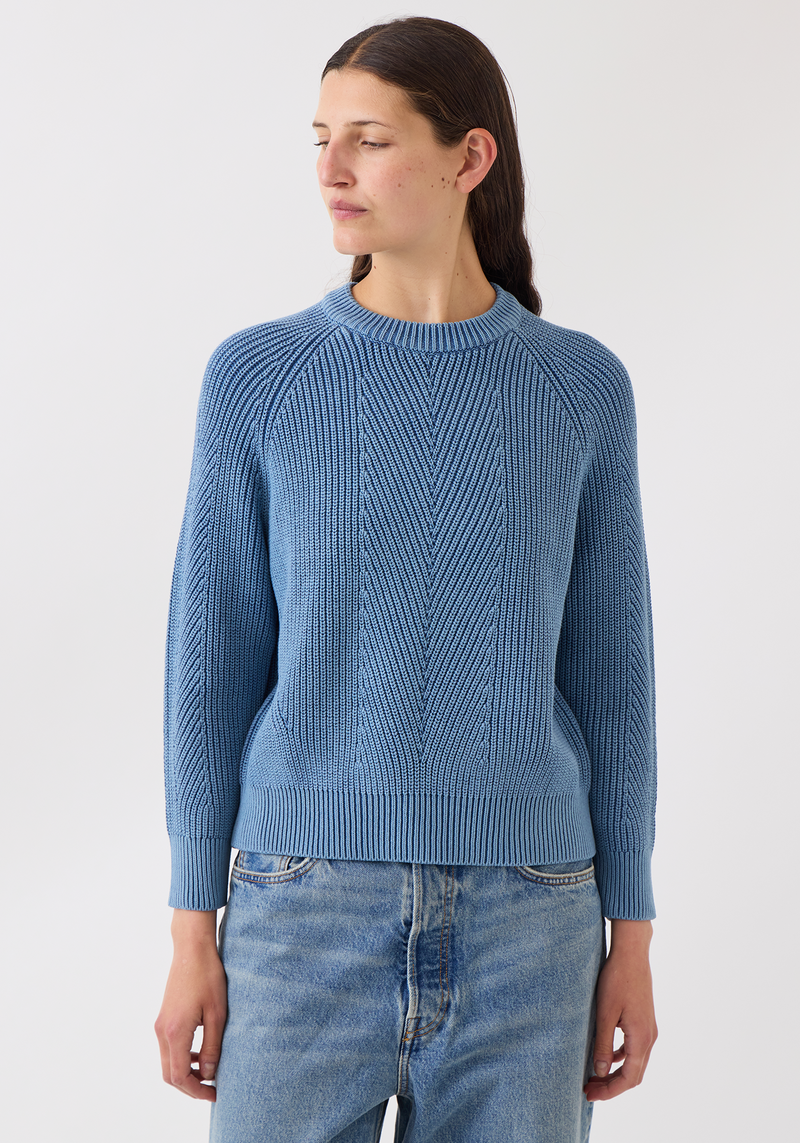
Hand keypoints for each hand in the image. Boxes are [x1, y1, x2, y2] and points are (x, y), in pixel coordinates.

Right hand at [154, 910, 226, 1101]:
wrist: (191, 949)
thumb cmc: (208, 976)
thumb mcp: (217, 1013)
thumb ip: (213, 1047)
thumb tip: (210, 1074)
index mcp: (175, 1032)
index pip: (180, 1076)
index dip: (197, 1090)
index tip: (215, 1093)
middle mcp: (162, 1031)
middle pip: (170, 1074)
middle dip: (190, 1086)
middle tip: (212, 1089)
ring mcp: (160, 1024)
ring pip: (168, 1062)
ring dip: (186, 1072)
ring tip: (209, 1072)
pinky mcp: (164, 1017)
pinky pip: (169, 1048)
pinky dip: (182, 1057)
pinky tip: (201, 1053)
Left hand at [584, 919, 656, 1101]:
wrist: (632, 953)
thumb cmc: (617, 979)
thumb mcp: (605, 1013)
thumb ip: (602, 1043)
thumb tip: (599, 1071)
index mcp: (641, 1038)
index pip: (629, 1078)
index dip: (610, 1091)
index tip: (590, 1095)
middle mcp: (649, 1037)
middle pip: (634, 1075)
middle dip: (612, 1086)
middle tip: (589, 1090)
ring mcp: (648, 1029)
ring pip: (635, 1063)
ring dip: (615, 1073)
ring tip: (593, 1077)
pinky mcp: (643, 1020)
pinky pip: (634, 1048)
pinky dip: (619, 1058)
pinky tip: (603, 1056)